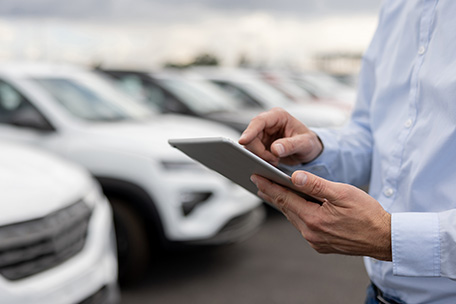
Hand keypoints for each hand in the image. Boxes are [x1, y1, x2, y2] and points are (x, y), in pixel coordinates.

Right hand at [238, 107, 322, 166]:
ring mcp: (263, 134)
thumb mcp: (305, 144)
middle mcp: (268, 123)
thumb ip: (291, 145)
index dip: (249, 131)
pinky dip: (260, 159)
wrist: (309, 150)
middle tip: (273, 160)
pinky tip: (271, 162)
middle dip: (259, 151)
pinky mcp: (260, 144)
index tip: (242, 141)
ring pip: (250, 145)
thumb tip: (275, 149)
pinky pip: (253, 152)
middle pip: (252, 136)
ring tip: (275, 161)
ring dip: (260, 156)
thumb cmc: (309, 143)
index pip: (259, 121)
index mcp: (278, 116)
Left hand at [250, 170, 391, 260]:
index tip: (256, 176)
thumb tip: (294, 177)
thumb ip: (316, 185)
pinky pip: (303, 226)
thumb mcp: (343, 193)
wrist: (384, 238)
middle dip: (271, 194)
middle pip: (285, 209)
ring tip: (271, 191)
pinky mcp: (321, 245)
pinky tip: (294, 206)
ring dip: (283, 204)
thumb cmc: (367, 214)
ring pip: (293, 218)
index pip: (284, 199)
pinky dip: (296, 213)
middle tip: (258, 181)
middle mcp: (311, 233)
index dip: (269, 186)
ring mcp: (315, 241)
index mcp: (314, 219)